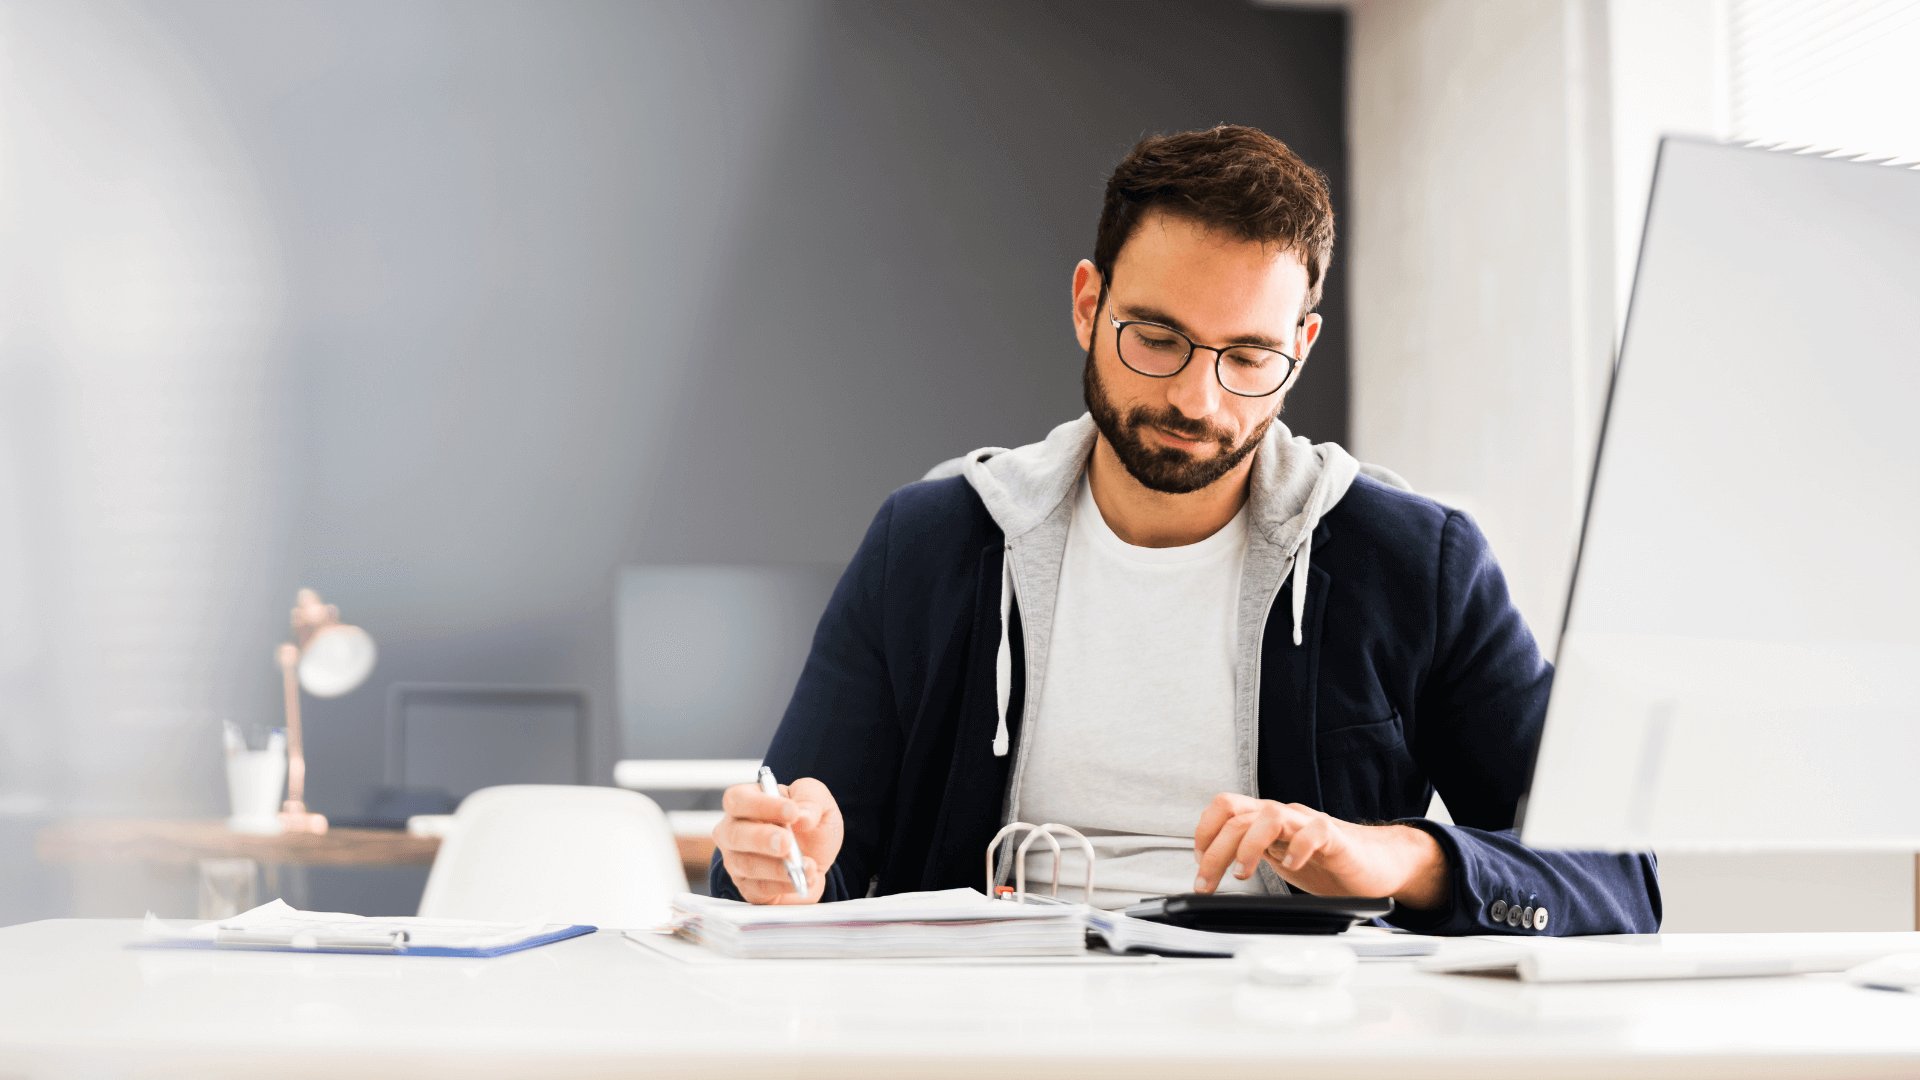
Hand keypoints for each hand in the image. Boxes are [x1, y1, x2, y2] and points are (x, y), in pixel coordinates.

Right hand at [713, 777, 843, 904]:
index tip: (792, 811)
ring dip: (778, 867)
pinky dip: (784, 885)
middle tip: (787, 842)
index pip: (738, 799)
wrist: (817, 857)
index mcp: (745, 800)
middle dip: (762, 838)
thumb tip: (802, 816)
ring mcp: (736, 861)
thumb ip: (810, 799)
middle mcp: (732, 830)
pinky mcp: (747, 887)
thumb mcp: (817, 798)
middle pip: (733, 834)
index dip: (762, 805)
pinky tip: (802, 879)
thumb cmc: (808, 821)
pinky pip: (759, 889)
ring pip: (747, 865)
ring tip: (806, 866)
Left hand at [1191, 792, 1447, 909]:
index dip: (1205, 831)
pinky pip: (1314, 831)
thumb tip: (1210, 874)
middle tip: (1208, 882)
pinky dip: (1298, 848)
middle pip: (1238, 815)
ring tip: (1243, 874)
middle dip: (1214, 850)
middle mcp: (1284, 816)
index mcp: (1266, 821)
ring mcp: (1308, 823)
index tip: (1198, 863)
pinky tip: (1292, 867)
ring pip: (1268, 816)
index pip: (1225, 807)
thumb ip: (1250, 855)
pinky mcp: (1334, 837)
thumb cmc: (1327, 864)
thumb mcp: (1278, 859)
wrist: (1376, 865)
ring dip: (1247, 846)